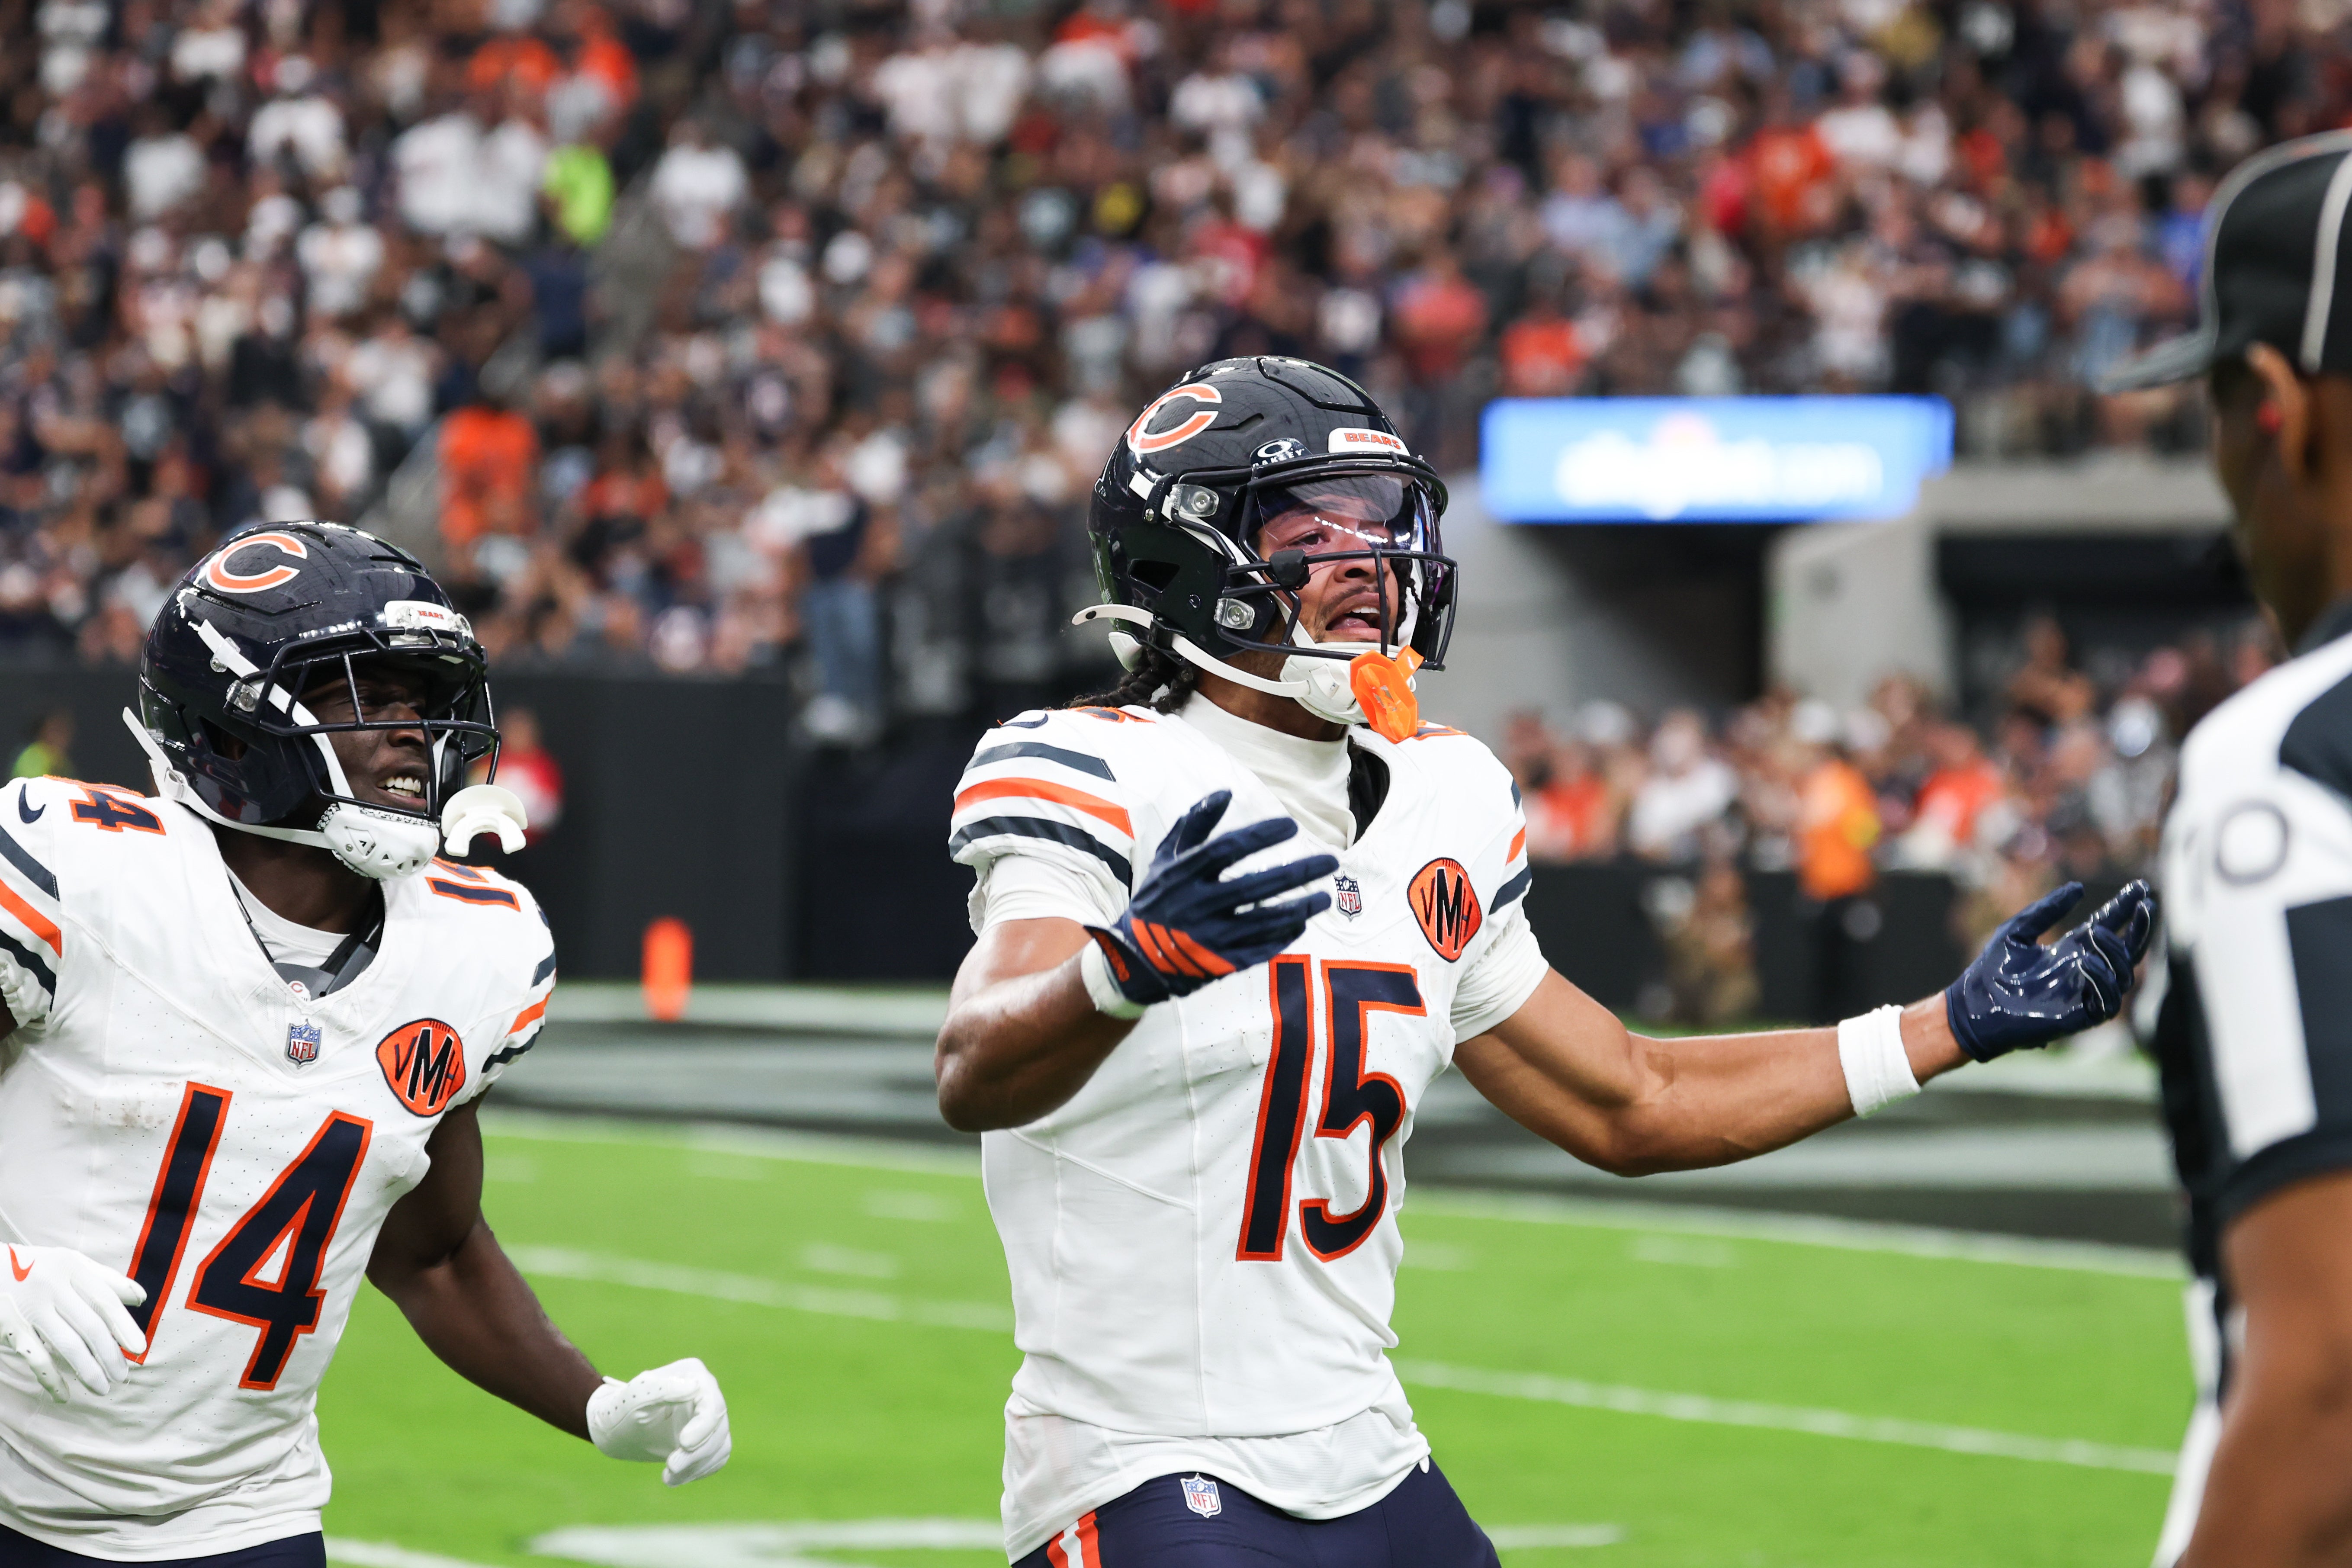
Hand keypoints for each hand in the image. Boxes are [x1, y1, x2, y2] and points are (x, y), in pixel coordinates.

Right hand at [0, 1245, 146, 1402]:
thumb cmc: (36, 1268)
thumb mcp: (70, 1264)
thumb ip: (105, 1280)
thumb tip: (141, 1298)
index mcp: (71, 1266)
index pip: (105, 1300)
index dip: (124, 1326)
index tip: (139, 1348)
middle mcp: (51, 1285)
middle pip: (90, 1325)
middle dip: (109, 1355)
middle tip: (123, 1376)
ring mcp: (29, 1307)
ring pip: (66, 1344)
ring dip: (88, 1370)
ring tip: (103, 1388)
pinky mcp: (10, 1327)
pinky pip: (36, 1358)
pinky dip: (52, 1379)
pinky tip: (64, 1396)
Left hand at [586, 1356, 730, 1485]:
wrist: (613, 1432)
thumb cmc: (619, 1411)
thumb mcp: (634, 1400)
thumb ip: (662, 1390)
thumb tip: (695, 1387)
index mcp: (693, 1374)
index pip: (712, 1403)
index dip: (704, 1426)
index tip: (683, 1444)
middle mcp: (705, 1392)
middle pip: (718, 1427)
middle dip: (697, 1452)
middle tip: (670, 1467)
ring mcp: (708, 1415)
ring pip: (720, 1444)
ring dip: (696, 1465)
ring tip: (668, 1475)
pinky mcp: (707, 1437)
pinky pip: (716, 1457)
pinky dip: (697, 1470)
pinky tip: (674, 1476)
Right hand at [1087, 789, 1338, 1006]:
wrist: (1135, 959)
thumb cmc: (1156, 899)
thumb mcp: (1164, 858)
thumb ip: (1193, 824)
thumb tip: (1225, 793)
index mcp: (1182, 875)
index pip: (1227, 849)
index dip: (1261, 836)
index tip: (1292, 826)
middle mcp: (1197, 906)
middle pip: (1256, 887)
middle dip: (1298, 873)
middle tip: (1330, 861)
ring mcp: (1210, 938)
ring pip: (1265, 922)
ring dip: (1300, 909)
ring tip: (1325, 897)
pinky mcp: (1220, 963)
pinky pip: (1260, 949)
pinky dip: (1283, 937)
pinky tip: (1301, 923)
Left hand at [1945, 880, 2155, 1061]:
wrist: (1971, 1007)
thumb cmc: (1990, 970)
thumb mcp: (2017, 931)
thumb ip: (2046, 910)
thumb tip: (2078, 887)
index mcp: (2071, 950)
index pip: (2108, 927)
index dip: (2125, 908)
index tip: (2141, 887)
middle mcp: (2083, 971)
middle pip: (2126, 951)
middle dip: (2140, 929)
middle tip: (2144, 906)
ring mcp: (2082, 994)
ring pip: (2123, 976)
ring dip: (2116, 952)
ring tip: (2097, 933)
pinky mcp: (2077, 1016)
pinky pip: (2107, 1002)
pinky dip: (2103, 981)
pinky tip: (2085, 962)